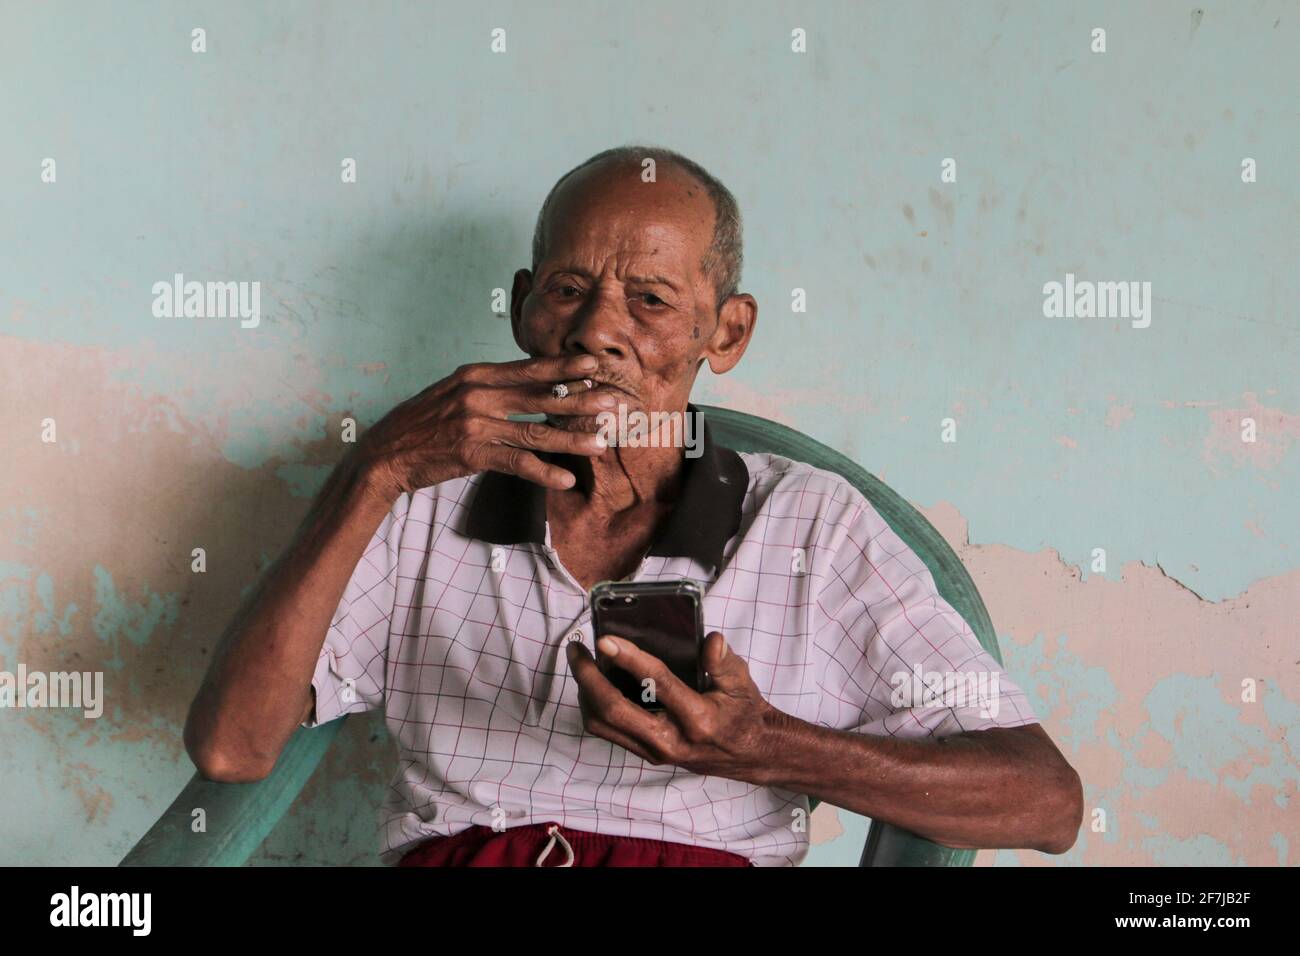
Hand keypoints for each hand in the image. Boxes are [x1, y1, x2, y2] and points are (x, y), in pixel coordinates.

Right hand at [356, 353, 618, 501]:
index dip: (563, 368)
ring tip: (600, 444)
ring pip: (534, 431)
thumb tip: (526, 383)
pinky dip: (543, 472)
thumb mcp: (453, 392)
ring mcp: (475, 424)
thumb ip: (488, 387)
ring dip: (571, 439)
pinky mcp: (472, 454)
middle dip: (579, 400)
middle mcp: (478, 394)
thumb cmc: (423, 424)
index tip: (593, 366)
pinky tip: (565, 479)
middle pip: (539, 396)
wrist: (386, 453)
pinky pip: (516, 463)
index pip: (528, 369)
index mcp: (475, 375)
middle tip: (612, 402)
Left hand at [566, 631, 784, 783]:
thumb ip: (724, 661)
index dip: (629, 659)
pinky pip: (609, 732)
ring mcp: (656, 752)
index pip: (657, 684)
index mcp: (698, 719)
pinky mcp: (647, 754)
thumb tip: (711, 640)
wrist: (749, 754)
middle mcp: (671, 740)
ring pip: (603, 725)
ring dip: (586, 693)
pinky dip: (595, 706)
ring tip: (581, 663)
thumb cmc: (743, 713)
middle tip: (576, 650)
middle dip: (588, 678)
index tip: (605, 639)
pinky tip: (594, 683)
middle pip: (613, 710)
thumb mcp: (742, 683)